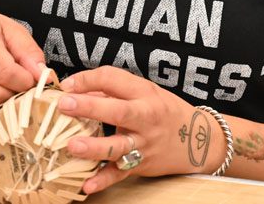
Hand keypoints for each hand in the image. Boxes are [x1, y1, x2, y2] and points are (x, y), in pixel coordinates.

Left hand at [56, 66, 223, 194]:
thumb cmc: (165, 111)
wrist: (199, 140)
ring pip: (118, 146)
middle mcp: (145, 118)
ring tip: (72, 145)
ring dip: (94, 146)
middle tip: (64, 104)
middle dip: (89, 107)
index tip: (66, 85)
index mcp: (144, 94)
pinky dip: (104, 180)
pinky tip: (87, 185)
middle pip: (117, 111)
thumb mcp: (145, 92)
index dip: (87, 79)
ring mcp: (143, 143)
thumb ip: (113, 90)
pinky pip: (120, 174)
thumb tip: (77, 90)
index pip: (113, 79)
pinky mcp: (141, 165)